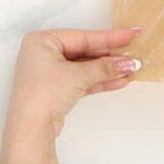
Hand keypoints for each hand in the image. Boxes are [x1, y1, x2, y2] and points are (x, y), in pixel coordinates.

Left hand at [4, 27, 142, 143]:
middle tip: (133, 54)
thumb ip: (104, 68)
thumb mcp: (77, 75)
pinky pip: (81, 80)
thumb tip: (127, 64)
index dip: (108, 37)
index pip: (82, 37)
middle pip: (84, 51)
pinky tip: (118, 81)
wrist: (31, 128)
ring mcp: (50, 73)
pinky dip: (99, 81)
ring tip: (131, 69)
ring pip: (84, 68)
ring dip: (107, 70)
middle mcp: (44, 54)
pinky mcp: (56, 89)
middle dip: (109, 56)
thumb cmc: (43, 94)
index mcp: (42, 41)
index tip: (129, 35)